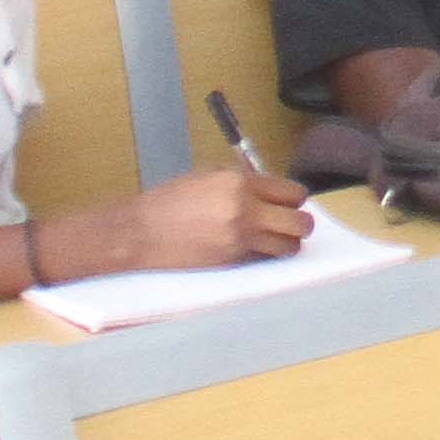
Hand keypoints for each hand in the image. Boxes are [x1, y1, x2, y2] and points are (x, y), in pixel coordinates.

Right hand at [95, 163, 310, 273]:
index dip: (295, 199)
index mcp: (240, 183)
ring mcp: (239, 239)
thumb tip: (269, 192)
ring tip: (276, 241)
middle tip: (291, 224)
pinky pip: (262, 259)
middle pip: (299, 222)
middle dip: (300, 224)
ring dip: (287, 244)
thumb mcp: (208, 177)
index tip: (290, 203)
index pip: (292, 193)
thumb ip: (243, 182)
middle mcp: (245, 210)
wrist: (139, 233)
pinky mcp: (230, 262)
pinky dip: (264, 256)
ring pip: (288, 246)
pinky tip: (252, 250)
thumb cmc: (169, 201)